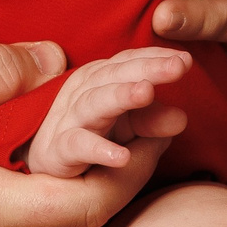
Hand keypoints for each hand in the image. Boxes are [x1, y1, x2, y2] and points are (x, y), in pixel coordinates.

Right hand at [0, 40, 184, 226]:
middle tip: (158, 106)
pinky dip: (49, 162)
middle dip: (122, 151)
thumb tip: (58, 60)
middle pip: (77, 202)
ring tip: (121, 108)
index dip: (134, 162)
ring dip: (87, 155)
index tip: (161, 121)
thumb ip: (0, 70)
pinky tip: (59, 126)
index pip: (89, 202)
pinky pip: (18, 197)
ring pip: (49, 199)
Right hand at [24, 47, 192, 177]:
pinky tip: (121, 156)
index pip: (128, 61)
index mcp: (98, 80)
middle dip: (146, 69)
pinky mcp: (55, 153)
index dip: (155, 57)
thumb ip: (152, 121)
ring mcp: (66, 121)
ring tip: (146, 92)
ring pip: (94, 104)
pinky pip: (76, 147)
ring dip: (120, 96)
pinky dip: (97, 149)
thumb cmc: (88, 138)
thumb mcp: (126, 128)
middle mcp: (81, 94)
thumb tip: (182, 118)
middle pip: (113, 75)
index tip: (185, 59)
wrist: (40, 169)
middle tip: (178, 66)